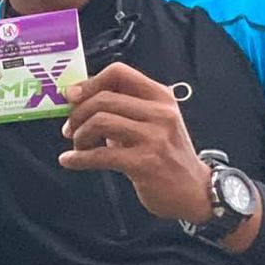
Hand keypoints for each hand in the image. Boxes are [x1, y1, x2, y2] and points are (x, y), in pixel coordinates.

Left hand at [60, 64, 210, 222]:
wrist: (195, 191)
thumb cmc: (166, 153)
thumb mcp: (153, 122)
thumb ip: (123, 107)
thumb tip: (78, 99)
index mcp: (160, 96)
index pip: (119, 73)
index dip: (90, 82)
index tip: (72, 96)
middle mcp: (160, 113)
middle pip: (104, 98)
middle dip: (78, 113)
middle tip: (70, 128)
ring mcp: (154, 137)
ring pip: (100, 121)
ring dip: (79, 135)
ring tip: (78, 145)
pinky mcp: (145, 162)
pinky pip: (100, 155)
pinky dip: (78, 158)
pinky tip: (69, 160)